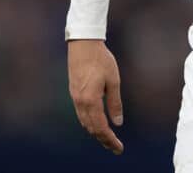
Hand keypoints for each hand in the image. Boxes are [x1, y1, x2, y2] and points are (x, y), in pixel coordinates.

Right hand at [68, 39, 124, 154]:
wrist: (83, 44)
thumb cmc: (101, 60)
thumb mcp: (113, 80)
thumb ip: (115, 103)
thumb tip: (118, 123)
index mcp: (91, 100)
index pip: (101, 127)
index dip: (110, 140)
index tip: (118, 148)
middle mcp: (80, 102)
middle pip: (91, 128)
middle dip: (104, 140)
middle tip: (115, 147)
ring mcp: (75, 98)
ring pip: (85, 123)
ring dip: (96, 132)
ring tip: (108, 138)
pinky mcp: (74, 93)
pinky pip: (81, 115)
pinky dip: (90, 123)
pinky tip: (97, 123)